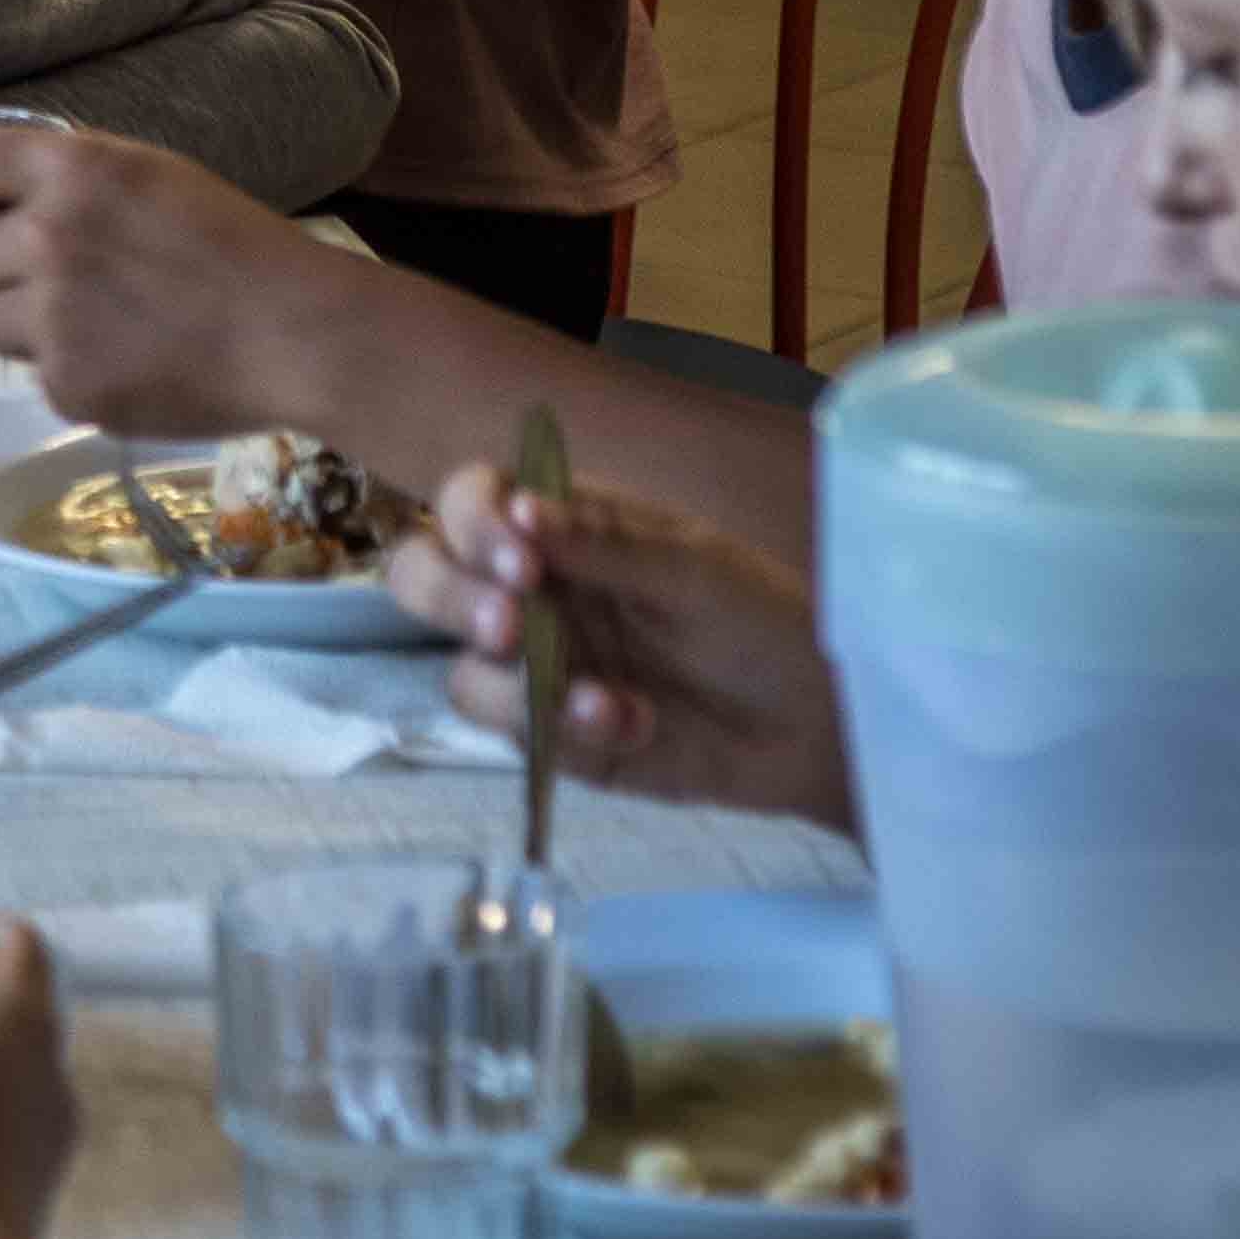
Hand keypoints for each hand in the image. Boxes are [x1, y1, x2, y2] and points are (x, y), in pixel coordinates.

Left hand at [0, 120, 377, 447]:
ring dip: (27, 326)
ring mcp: (55, 318)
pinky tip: (131, 361)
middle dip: (2, 271)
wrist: (295, 333)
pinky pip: (35, 376)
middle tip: (70, 281)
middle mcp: (50, 237)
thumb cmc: (232, 246)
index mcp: (74, 171)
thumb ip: (63, 175)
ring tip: (106, 323)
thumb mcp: (148, 175)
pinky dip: (71, 373)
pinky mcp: (67, 386)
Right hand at [394, 466, 855, 829]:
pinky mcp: (552, 737)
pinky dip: (565, 729)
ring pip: (461, 670)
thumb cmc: (762, 623)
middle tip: (506, 628)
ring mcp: (536, 667)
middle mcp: (532, 592)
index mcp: (562, 528)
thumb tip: (520, 508)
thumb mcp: (696, 570)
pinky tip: (632, 724)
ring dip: (517, 684)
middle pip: (425, 577)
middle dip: (448, 598)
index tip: (519, 562)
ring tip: (602, 700)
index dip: (472, 523)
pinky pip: (517, 734)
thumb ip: (606, 544)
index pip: (472, 501)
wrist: (814, 726)